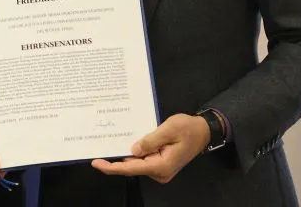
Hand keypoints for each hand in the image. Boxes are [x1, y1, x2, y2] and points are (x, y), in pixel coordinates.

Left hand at [91, 114, 209, 183]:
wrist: (203, 131)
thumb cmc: (188, 128)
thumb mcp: (169, 129)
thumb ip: (150, 140)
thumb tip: (132, 150)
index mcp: (161, 165)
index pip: (131, 168)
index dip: (112, 167)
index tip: (97, 163)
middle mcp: (160, 172)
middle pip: (132, 167)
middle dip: (115, 160)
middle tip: (97, 150)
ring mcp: (160, 170)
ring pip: (136, 164)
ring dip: (123, 155)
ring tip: (107, 145)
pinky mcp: (160, 164)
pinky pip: (142, 160)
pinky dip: (132, 153)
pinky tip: (123, 144)